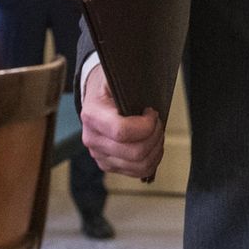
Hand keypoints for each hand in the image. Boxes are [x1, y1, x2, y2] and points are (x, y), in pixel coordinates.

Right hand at [81, 62, 164, 178]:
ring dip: (156, 149)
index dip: (145, 125)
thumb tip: (145, 84)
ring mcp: (99, 155)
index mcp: (91, 115)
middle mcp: (92, 139)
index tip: (152, 112)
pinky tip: (152, 144)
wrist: (96, 96)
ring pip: (139, 166)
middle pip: (134, 152)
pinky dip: (151, 160)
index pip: (122, 131)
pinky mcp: (108, 165)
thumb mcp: (115, 75)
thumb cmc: (110, 85)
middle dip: (155, 136)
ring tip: (156, 133)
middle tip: (157, 122)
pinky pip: (137, 172)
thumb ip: (127, 81)